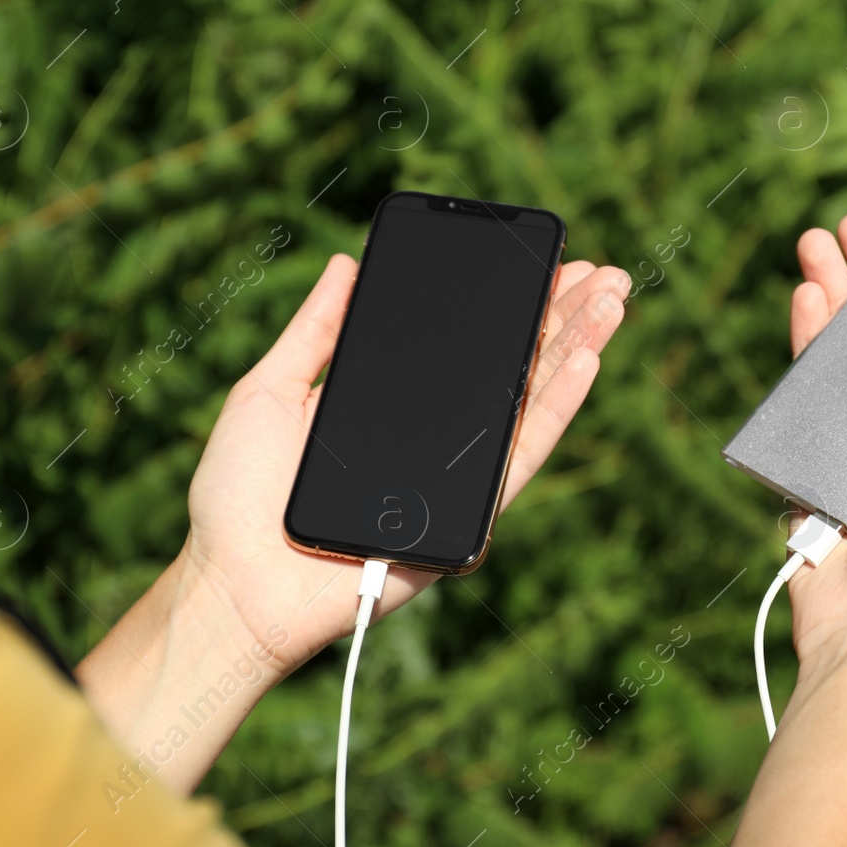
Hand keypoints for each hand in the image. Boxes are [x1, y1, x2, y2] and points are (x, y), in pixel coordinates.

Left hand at [77, 254, 626, 790]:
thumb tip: (347, 263)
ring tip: (613, 301)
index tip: (543, 260)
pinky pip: (519, 457)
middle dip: (562, 316)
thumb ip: (314, 331)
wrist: (233, 585)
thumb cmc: (238, 497)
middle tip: (603, 271)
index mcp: (395, 405)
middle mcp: (435, 439)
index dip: (508, 303)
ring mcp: (455, 478)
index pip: (465, 347)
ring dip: (577, 349)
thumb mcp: (268, 390)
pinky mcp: (466, 519)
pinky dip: (556, 408)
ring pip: (530, 404)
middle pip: (512, 368)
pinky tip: (585, 362)